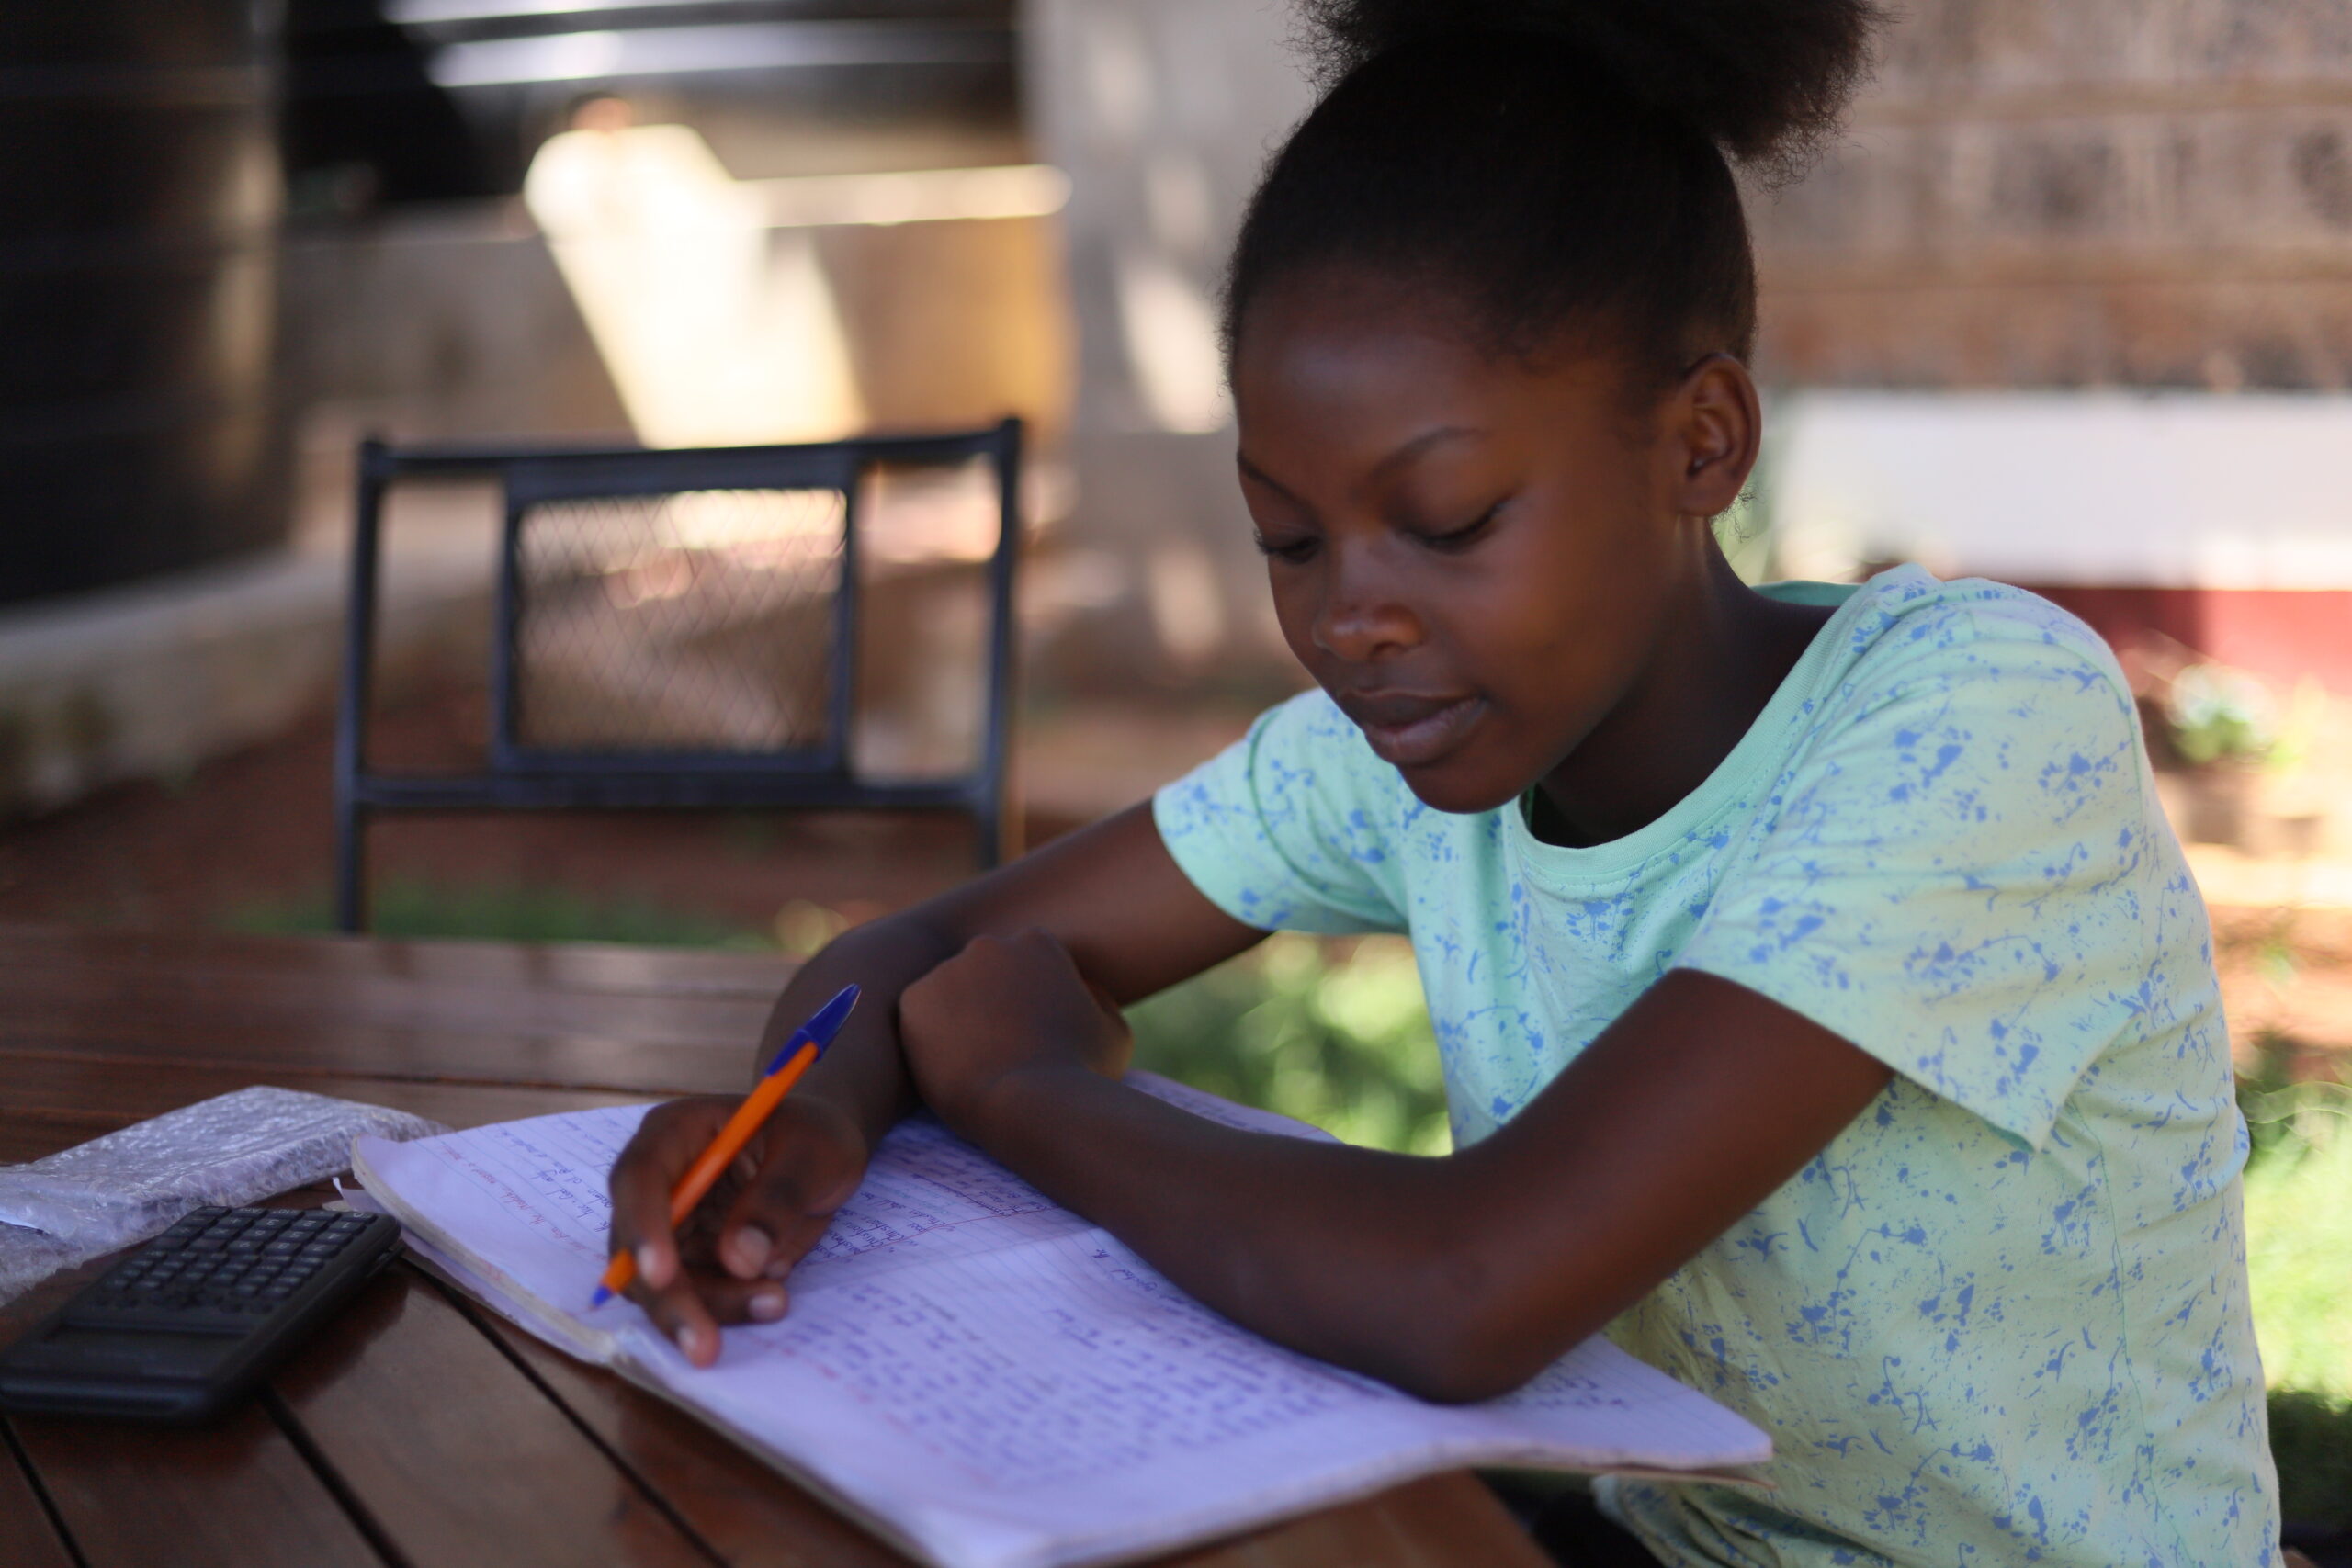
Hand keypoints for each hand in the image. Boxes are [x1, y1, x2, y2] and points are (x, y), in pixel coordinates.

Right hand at [605, 1090, 867, 1365]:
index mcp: (676, 1132)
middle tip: (704, 1346)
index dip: (642, 1228)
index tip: (663, 1276)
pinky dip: (727, 1309)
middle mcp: (660, 1181)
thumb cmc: (815, 1136)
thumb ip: (778, 1197)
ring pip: (660, 1285)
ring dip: (707, 1309)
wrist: (826, 1154)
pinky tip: (772, 1298)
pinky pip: (694, 1298)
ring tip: (775, 1303)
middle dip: (669, 1299)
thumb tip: (739, 1258)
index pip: (639, 1179)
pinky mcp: (692, 1261)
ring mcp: (672, 1225)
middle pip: (634, 1246)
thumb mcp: (813, 1152)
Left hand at [899, 930, 1133, 1138]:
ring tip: (977, 1063)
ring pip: (951, 993)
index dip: (1031, 1006)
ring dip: (959, 1020)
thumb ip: (1100, 1000)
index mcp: (1038, 943)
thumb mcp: (1113, 1033)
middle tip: (1001, 1052)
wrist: (1031, 1103)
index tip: (1034, 1039)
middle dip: (990, 1005)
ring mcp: (948, 969)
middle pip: (985, 974)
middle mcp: (990, 945)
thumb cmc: (1080, 1072)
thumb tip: (1081, 988)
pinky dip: (930, 1039)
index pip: (1027, 968)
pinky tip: (953, 1066)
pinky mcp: (914, 999)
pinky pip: (920, 1016)